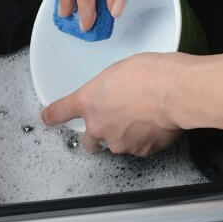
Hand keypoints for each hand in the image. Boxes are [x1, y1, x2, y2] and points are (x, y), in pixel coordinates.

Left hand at [41, 53, 185, 155]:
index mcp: (89, 101)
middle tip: (111, 123)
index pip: (60, 112)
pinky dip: (144, 139)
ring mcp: (118, 142)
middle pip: (87, 141)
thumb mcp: (119, 70)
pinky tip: (154, 124)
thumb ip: (109, 87)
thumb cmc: (150, 74)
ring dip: (124, 135)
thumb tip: (115, 92)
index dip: (52, 116)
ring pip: (116, 145)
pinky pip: (139, 147)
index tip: (48, 118)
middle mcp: (98, 126)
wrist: (174, 92)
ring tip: (142, 118)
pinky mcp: (140, 151)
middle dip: (95, 136)